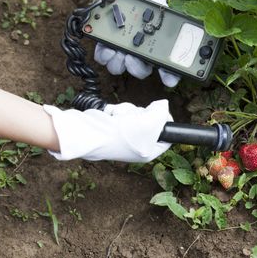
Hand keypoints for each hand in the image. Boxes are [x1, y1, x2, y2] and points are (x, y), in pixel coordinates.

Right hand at [44, 100, 172, 162]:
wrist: (90, 133)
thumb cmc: (120, 135)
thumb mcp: (150, 124)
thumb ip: (161, 113)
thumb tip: (163, 106)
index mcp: (149, 151)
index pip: (166, 136)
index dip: (165, 122)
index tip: (160, 112)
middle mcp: (138, 145)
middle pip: (151, 122)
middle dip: (142, 114)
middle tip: (135, 118)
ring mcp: (125, 136)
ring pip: (136, 114)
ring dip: (128, 111)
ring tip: (120, 118)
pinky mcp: (114, 126)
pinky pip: (123, 112)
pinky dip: (117, 111)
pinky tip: (111, 116)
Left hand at [84, 0, 180, 86]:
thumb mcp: (157, 6)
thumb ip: (166, 21)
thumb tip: (177, 34)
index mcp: (154, 43)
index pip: (165, 65)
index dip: (169, 76)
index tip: (169, 79)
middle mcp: (138, 49)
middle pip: (140, 71)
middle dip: (136, 68)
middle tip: (133, 57)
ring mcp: (120, 48)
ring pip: (120, 68)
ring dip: (118, 62)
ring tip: (117, 50)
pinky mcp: (103, 43)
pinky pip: (103, 58)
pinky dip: (103, 54)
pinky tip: (106, 45)